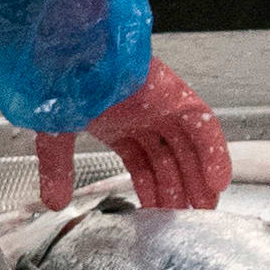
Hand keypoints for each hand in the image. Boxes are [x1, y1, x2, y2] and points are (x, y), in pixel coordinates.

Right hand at [43, 61, 231, 208]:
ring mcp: (162, 105)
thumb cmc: (57, 80)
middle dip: (179, 191)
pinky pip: (204, 127)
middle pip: (170, 161)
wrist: (66, 48)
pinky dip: (214, 153)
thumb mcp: (56, 134)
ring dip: (199, 178)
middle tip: (188, 221)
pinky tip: (217, 182)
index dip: (153, 192)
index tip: (159, 219)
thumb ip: (58, 169)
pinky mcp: (177, 94)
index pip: (144, 166)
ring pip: (188, 148)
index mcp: (119, 125)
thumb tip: (52, 204)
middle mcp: (144, 116)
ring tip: (205, 209)